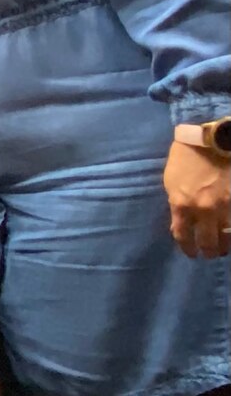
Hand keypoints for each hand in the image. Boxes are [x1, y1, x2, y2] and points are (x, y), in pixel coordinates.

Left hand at [165, 140, 229, 258]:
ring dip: (225, 246)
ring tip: (223, 248)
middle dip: (208, 252)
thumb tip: (182, 223)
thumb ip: (177, 204)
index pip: (183, 236)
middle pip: (208, 243)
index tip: (190, 252)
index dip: (187, 248)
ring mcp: (225, 207)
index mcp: (182, 205)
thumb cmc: (185, 159)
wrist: (210, 141)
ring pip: (228, 238)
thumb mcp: (171, 183)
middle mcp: (204, 210)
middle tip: (209, 254)